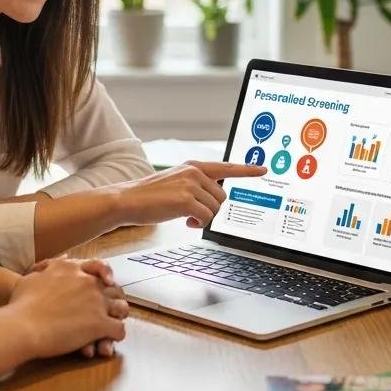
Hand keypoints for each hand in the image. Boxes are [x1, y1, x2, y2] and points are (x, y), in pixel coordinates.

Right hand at [9, 259, 127, 359]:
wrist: (22, 325)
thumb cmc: (20, 304)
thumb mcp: (31, 278)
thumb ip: (45, 269)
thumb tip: (49, 265)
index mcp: (71, 268)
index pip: (98, 265)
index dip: (105, 274)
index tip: (105, 282)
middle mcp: (87, 281)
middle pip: (112, 288)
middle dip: (112, 298)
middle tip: (109, 308)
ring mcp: (96, 301)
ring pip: (121, 307)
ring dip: (117, 316)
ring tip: (113, 323)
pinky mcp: (99, 323)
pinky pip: (119, 329)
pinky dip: (115, 335)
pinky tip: (108, 340)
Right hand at [112, 161, 266, 227]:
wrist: (127, 200)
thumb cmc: (150, 196)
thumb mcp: (175, 182)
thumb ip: (196, 185)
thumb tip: (214, 198)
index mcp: (193, 166)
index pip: (226, 167)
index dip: (246, 170)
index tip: (263, 169)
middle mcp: (194, 172)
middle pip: (222, 197)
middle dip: (211, 209)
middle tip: (191, 213)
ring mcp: (190, 185)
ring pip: (215, 209)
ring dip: (202, 218)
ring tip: (184, 216)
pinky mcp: (186, 200)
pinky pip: (205, 218)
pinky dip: (197, 224)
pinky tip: (185, 222)